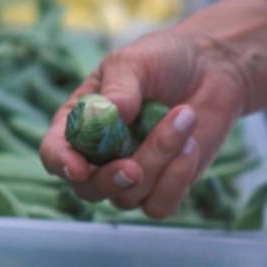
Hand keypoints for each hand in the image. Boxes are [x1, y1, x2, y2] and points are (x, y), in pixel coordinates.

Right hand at [39, 0, 266, 221]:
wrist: (211, 69)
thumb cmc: (162, 61)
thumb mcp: (134, 62)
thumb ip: (120, 88)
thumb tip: (111, 114)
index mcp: (78, 123)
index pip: (54, 152)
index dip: (61, 163)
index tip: (78, 167)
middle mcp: (99, 157)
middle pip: (87, 189)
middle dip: (111, 179)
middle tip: (134, 166)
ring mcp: (130, 176)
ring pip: (129, 195)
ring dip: (159, 158)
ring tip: (184, 115)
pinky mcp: (163, 189)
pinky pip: (159, 206)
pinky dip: (177, 177)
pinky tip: (191, 144)